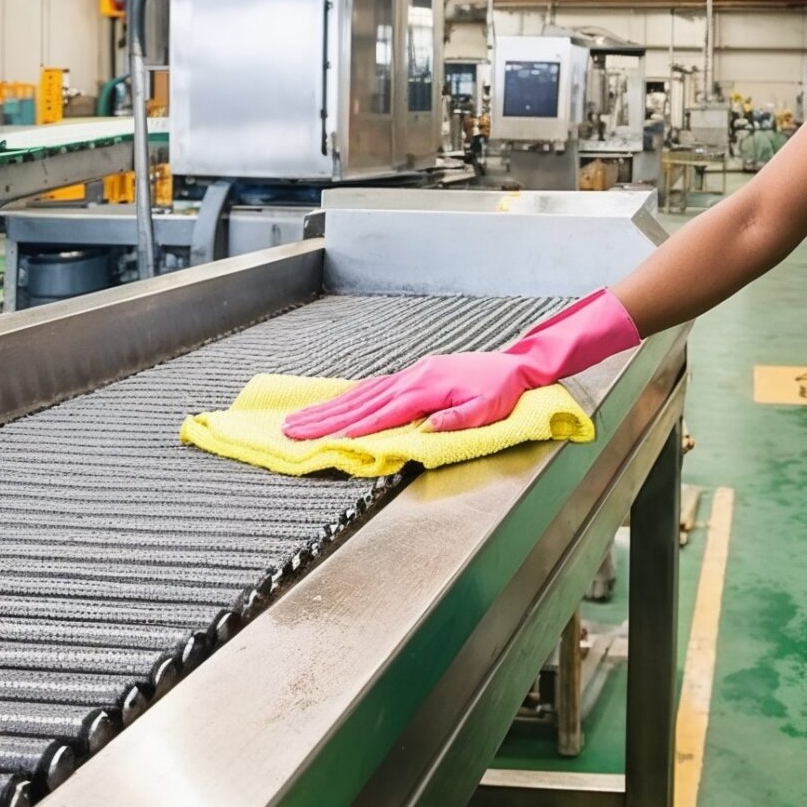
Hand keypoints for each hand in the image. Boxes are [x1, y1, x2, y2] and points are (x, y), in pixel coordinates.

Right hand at [283, 290, 642, 440]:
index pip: (383, 414)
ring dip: (328, 409)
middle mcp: (411, 380)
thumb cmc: (502, 390)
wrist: (515, 365)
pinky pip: (371, 388)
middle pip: (360, 403)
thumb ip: (458, 420)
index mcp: (426, 390)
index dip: (355, 429)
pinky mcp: (411, 376)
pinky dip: (348, 398)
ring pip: (359, 395)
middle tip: (291, 432)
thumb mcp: (488, 409)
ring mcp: (409, 376)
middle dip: (324, 419)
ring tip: (297, 420)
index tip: (326, 441)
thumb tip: (428, 430)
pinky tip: (333, 406)